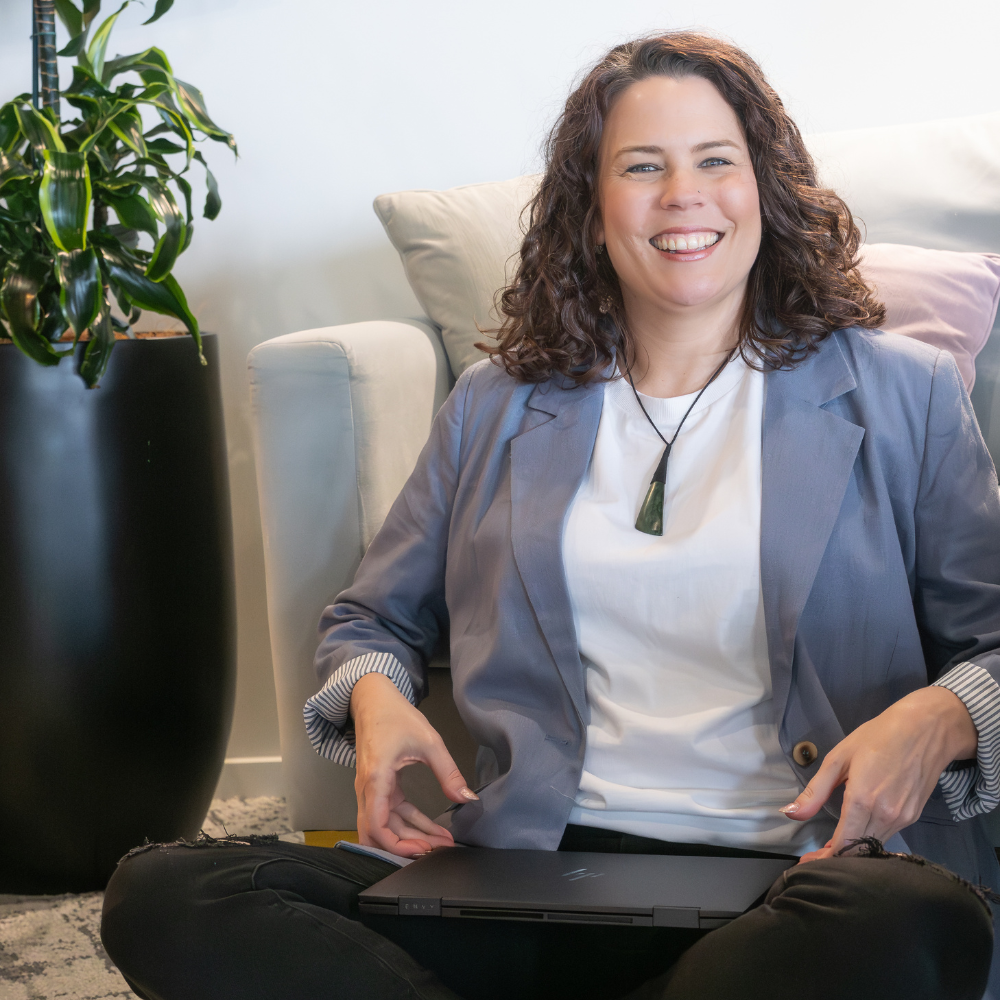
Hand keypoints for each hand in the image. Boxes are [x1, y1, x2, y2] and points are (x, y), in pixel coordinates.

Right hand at [350, 672, 477, 857]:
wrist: (374, 699)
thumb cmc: (396, 716)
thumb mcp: (429, 742)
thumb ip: (448, 772)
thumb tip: (466, 798)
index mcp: (376, 778)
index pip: (376, 825)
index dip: (397, 844)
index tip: (425, 849)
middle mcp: (367, 788)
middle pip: (379, 831)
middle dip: (407, 846)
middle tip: (437, 851)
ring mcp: (370, 789)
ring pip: (385, 825)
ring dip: (409, 836)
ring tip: (440, 842)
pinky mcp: (378, 787)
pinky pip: (389, 813)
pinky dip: (408, 823)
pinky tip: (431, 828)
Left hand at [781, 686, 976, 861]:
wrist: (925, 730)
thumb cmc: (877, 737)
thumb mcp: (839, 758)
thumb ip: (815, 791)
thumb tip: (791, 814)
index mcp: (863, 799)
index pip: (842, 844)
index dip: (825, 858)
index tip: (808, 864)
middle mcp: (885, 814)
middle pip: (859, 850)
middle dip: (836, 858)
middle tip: (816, 858)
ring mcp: (902, 818)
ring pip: (874, 845)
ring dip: (854, 851)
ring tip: (832, 848)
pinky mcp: (913, 816)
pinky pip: (887, 836)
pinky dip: (870, 840)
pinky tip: (857, 834)